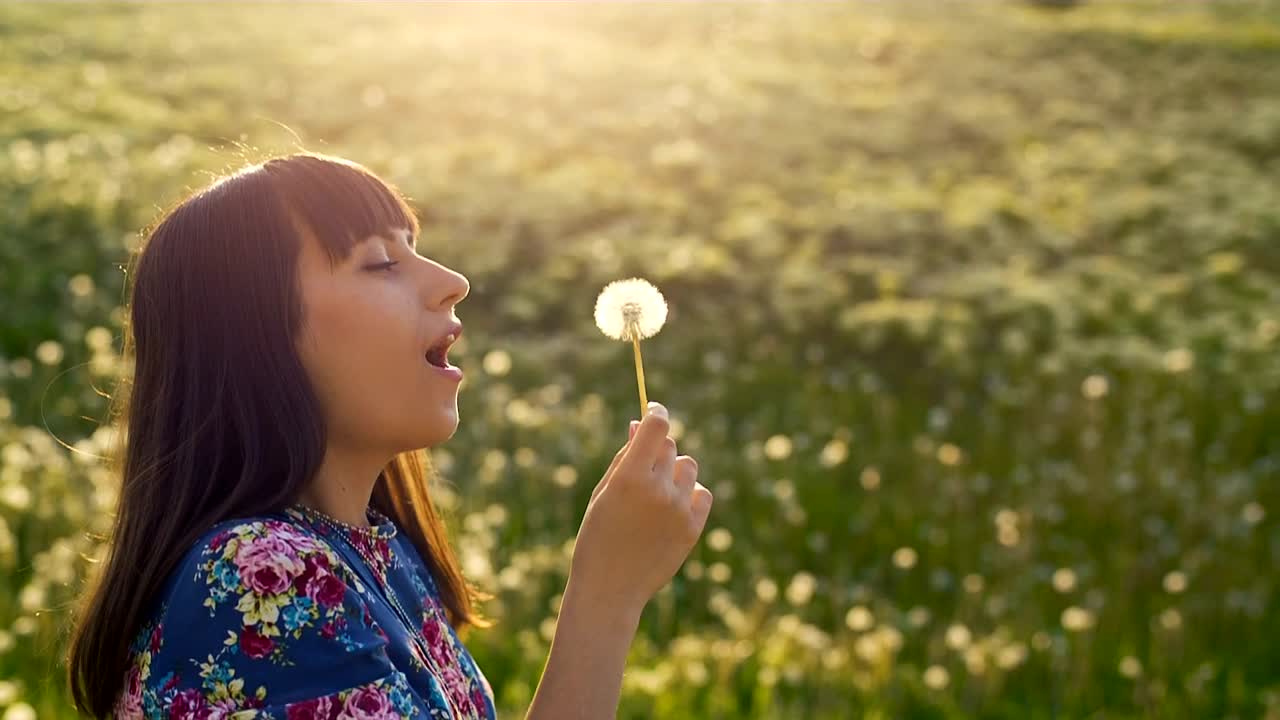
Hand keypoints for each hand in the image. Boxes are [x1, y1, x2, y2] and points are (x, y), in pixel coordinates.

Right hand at [568, 402, 713, 619]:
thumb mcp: (603, 492)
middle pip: (670, 445)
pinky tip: (671, 509)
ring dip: (674, 471)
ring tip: (655, 496)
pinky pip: (702, 493)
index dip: (656, 412)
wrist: (610, 589)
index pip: (656, 426)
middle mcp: (658, 490)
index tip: (653, 410)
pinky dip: (689, 495)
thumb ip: (624, 456)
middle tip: (642, 473)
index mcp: (630, 477)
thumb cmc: (598, 535)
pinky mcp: (694, 528)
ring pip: (688, 467)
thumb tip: (639, 423)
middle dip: (657, 450)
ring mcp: (679, 510)